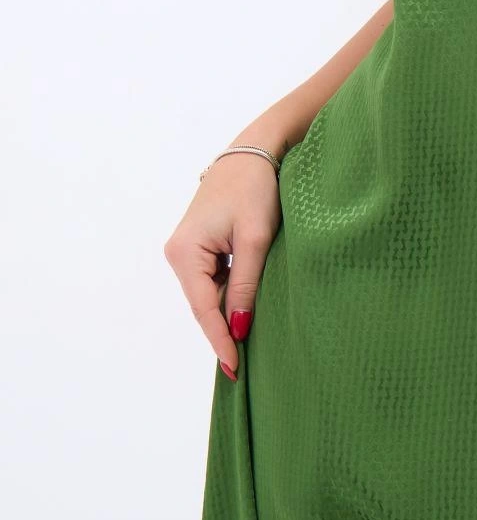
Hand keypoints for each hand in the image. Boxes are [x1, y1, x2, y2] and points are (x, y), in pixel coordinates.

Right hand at [163, 153, 281, 379]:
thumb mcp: (255, 239)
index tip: (234, 369)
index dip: (220, 340)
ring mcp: (188, 250)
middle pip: (204, 303)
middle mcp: (179, 253)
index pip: (203, 309)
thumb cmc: (256, 189)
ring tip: (248, 342)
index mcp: (185, 253)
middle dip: (224, 329)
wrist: (255, 150)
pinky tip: (245, 308)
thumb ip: (245, 285)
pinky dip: (230, 293)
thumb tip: (237, 328)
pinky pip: (215, 279)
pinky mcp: (201, 245)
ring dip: (229, 310)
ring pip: (210, 292)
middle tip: (244, 365)